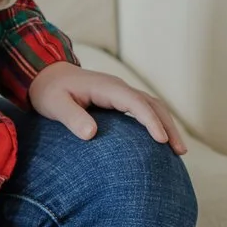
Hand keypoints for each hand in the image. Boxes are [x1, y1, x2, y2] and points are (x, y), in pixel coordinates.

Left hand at [27, 63, 188, 154]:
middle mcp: (119, 87)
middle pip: (152, 104)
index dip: (150, 121)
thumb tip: (92, 134)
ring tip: (178, 151)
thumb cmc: (49, 91)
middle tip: (180, 152)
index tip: (162, 141)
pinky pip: (144, 110)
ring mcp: (120, 93)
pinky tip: (161, 142)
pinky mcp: (119, 100)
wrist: (46, 75)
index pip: (136, 103)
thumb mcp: (55, 105)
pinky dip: (157, 123)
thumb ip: (72, 118)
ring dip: (167, 125)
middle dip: (169, 126)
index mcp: (107, 87)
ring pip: (152, 106)